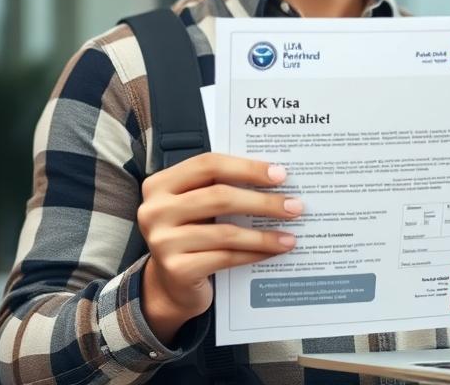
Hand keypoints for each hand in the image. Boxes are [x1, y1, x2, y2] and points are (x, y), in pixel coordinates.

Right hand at [137, 152, 300, 343]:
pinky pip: (226, 258)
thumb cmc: (191, 234)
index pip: (208, 165)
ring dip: (264, 234)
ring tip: (290, 235)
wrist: (171, 285)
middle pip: (219, 196)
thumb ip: (222, 187)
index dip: (247, 167)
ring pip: (225, 232)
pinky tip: (274, 251)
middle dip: (262, 201)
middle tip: (294, 206)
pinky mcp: (176, 270)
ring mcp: (163, 242)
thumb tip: (275, 178)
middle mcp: (155, 211)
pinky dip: (254, 253)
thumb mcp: (197, 206)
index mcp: (160, 184)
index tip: (280, 174)